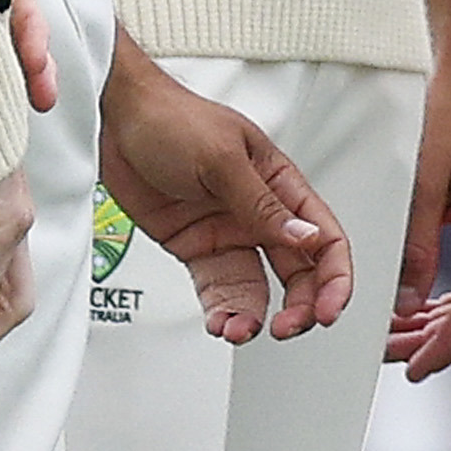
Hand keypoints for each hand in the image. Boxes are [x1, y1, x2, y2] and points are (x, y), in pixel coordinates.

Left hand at [100, 37, 356, 344]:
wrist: (117, 122)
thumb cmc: (174, 119)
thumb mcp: (223, 158)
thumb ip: (262, 204)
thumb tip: (305, 238)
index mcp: (280, 184)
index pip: (323, 237)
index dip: (334, 278)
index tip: (327, 311)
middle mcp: (260, 213)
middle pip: (297, 272)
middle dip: (299, 307)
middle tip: (285, 328)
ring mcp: (228, 232)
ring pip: (257, 288)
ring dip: (254, 315)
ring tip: (237, 330)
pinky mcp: (196, 248)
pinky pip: (216, 288)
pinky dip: (221, 310)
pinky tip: (218, 322)